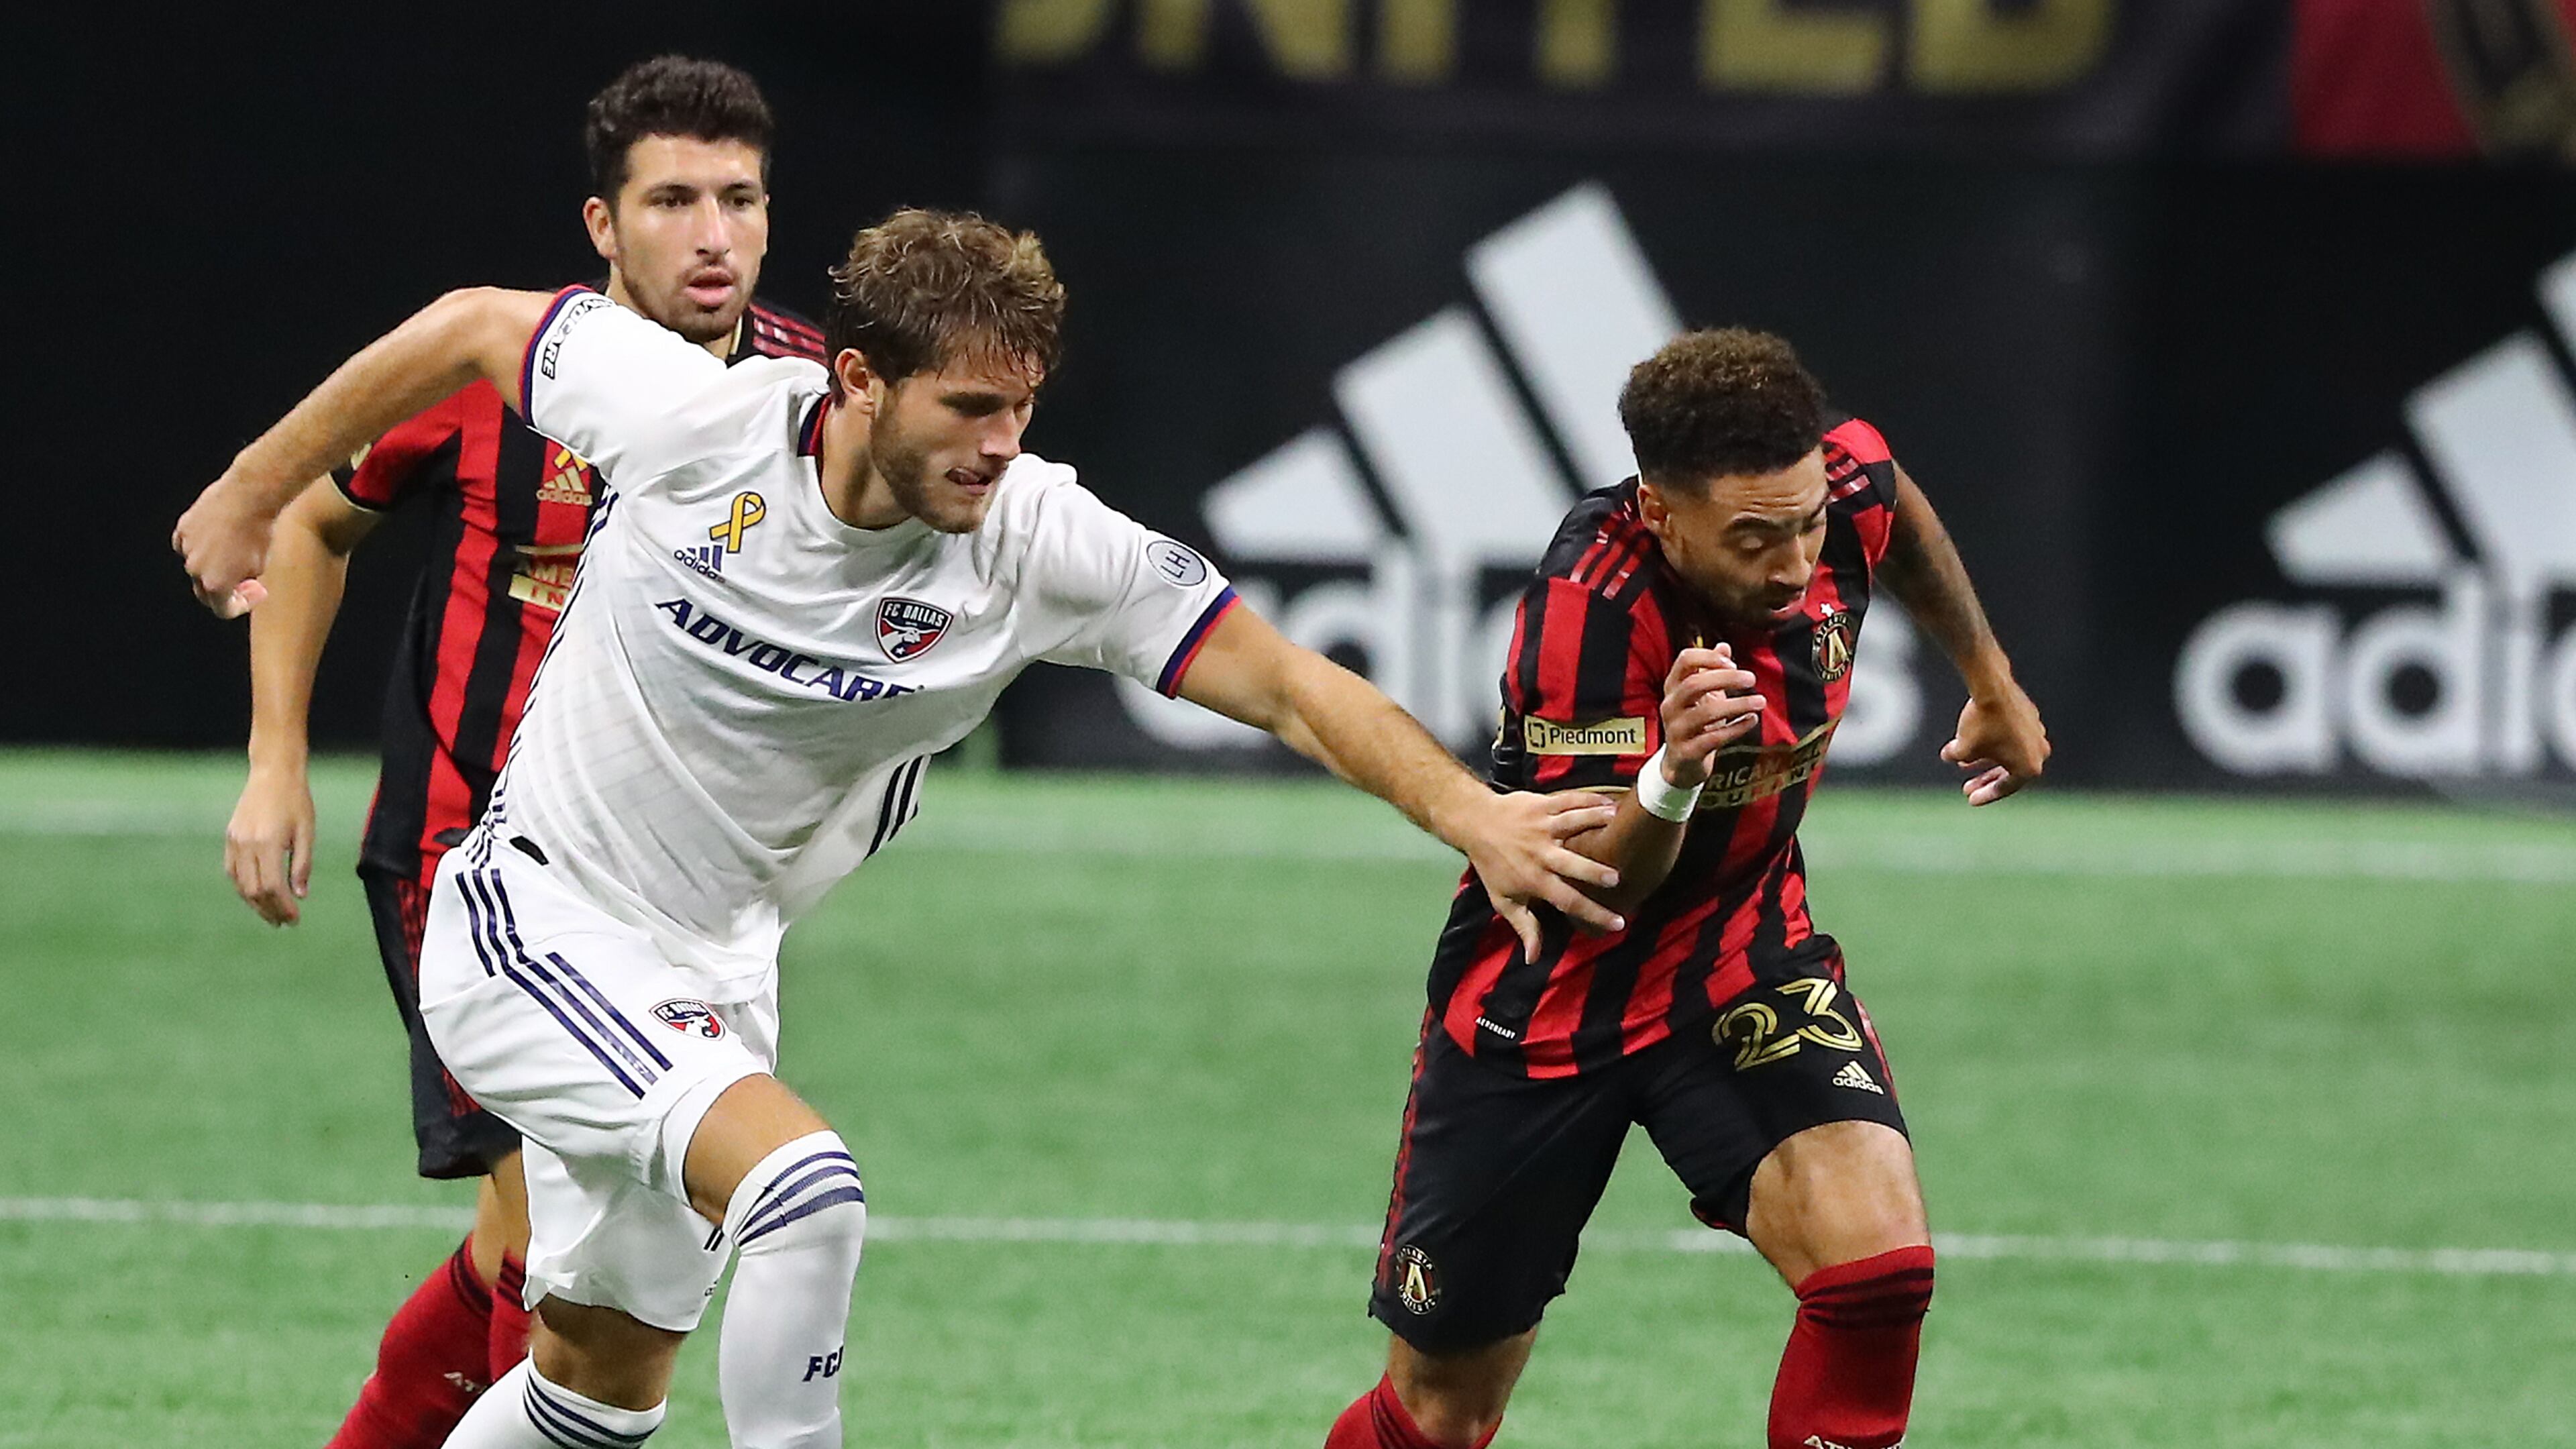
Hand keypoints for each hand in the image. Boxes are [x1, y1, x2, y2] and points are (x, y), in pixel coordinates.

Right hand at [172, 476, 274, 617]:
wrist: (248, 496)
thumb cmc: (259, 532)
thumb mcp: (259, 565)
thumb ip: (242, 580)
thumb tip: (233, 581)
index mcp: (216, 584)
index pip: (223, 610)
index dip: (241, 605)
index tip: (255, 592)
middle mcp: (195, 570)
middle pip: (206, 591)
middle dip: (225, 590)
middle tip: (246, 581)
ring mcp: (186, 548)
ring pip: (198, 565)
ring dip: (214, 565)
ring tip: (236, 550)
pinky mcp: (182, 529)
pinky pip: (188, 545)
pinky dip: (201, 546)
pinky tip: (218, 537)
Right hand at [226, 761, 316, 924]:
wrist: (272, 774)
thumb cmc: (296, 801)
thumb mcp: (306, 832)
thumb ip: (302, 864)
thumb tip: (300, 895)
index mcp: (268, 843)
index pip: (273, 886)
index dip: (283, 906)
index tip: (295, 919)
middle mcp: (247, 844)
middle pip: (254, 890)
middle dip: (269, 910)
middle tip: (284, 922)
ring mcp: (234, 842)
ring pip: (240, 884)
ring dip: (255, 903)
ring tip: (271, 914)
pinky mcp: (230, 838)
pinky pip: (232, 871)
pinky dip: (243, 887)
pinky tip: (256, 895)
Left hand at [1456, 790, 1625, 960]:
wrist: (1476, 823)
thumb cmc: (1493, 865)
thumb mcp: (1504, 900)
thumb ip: (1525, 928)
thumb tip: (1534, 959)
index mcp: (1535, 879)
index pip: (1568, 900)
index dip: (1593, 913)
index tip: (1618, 923)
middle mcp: (1540, 853)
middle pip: (1573, 863)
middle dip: (1595, 871)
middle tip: (1618, 877)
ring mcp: (1542, 826)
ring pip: (1574, 823)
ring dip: (1597, 823)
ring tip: (1619, 824)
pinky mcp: (1542, 805)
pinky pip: (1569, 801)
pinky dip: (1590, 800)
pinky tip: (1610, 802)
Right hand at [1658, 644, 1763, 788]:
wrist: (1682, 765)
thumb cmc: (1696, 724)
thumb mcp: (1703, 696)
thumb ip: (1711, 671)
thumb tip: (1724, 646)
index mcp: (1673, 687)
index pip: (1685, 660)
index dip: (1709, 657)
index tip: (1733, 664)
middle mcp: (1671, 705)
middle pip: (1694, 684)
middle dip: (1726, 679)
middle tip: (1751, 679)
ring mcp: (1676, 729)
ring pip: (1706, 712)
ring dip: (1737, 704)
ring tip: (1760, 701)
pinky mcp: (1687, 751)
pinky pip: (1714, 738)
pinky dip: (1736, 728)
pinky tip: (1752, 720)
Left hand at [1941, 678, 2048, 805]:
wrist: (1992, 688)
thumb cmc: (1980, 723)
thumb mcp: (1963, 748)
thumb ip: (1957, 758)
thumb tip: (1951, 756)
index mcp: (2029, 768)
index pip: (2004, 788)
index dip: (1984, 795)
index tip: (1969, 799)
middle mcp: (2039, 752)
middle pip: (2009, 772)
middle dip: (1985, 780)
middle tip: (1967, 788)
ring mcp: (2037, 733)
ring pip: (2009, 753)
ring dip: (1987, 761)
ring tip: (1964, 765)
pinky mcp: (2030, 717)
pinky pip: (2011, 736)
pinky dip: (1994, 743)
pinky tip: (1973, 743)